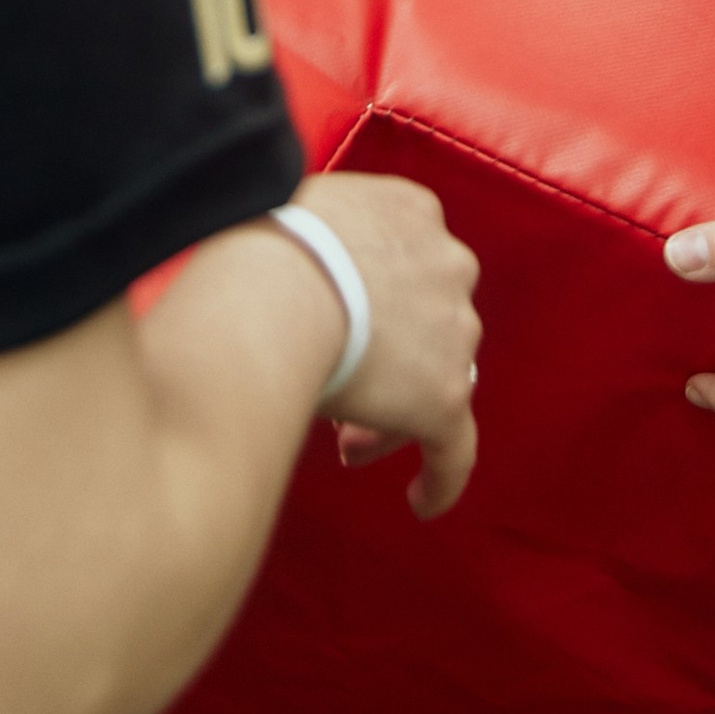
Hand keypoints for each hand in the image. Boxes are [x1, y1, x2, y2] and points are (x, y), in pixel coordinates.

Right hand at [290, 172, 481, 515]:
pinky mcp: (445, 395)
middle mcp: (449, 263)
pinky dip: (442, 477)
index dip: (375, 305)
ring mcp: (455, 329)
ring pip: (433, 383)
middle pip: (428, 324)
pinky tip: (421, 503)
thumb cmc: (258, 247)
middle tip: (344, 397)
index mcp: (413, 211)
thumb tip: (289, 262)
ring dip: (392, 411)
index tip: (338, 332)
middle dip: (389, 360)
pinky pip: (456, 448)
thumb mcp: (295, 210)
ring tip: (343, 444)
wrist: (273, 284)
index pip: (407, 264)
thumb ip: (316, 233)